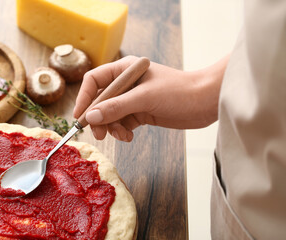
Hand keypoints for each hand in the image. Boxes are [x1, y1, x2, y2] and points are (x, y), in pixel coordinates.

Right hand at [73, 55, 227, 140]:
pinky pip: (122, 122)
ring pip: (111, 114)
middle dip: (98, 118)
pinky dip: (122, 131)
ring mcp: (133, 98)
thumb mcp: (144, 98)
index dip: (85, 98)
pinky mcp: (141, 112)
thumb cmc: (178, 92)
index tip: (80, 117)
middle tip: (99, 134)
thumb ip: (116, 107)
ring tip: (122, 136)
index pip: (95, 80)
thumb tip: (91, 117)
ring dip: (112, 127)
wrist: (206, 102)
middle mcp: (126, 83)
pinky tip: (129, 136)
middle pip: (100, 100)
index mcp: (124, 69)